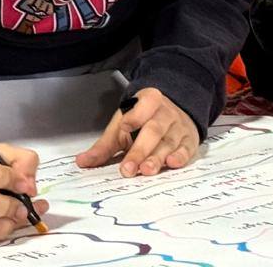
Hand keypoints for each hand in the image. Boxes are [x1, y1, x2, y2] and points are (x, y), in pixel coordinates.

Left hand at [76, 87, 199, 177]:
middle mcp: (165, 113)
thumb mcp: (123, 125)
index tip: (124, 128)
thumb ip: (104, 145)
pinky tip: (172, 163)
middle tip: (128, 169)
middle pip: (153, 130)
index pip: (141, 107)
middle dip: (140, 150)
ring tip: (146, 171)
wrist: (175, 108)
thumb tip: (82, 162)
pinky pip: (187, 149)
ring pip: (169, 142)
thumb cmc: (144, 119)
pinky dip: (180, 156)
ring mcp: (179, 127)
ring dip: (157, 158)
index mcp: (148, 101)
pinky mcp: (190, 141)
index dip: (134, 117)